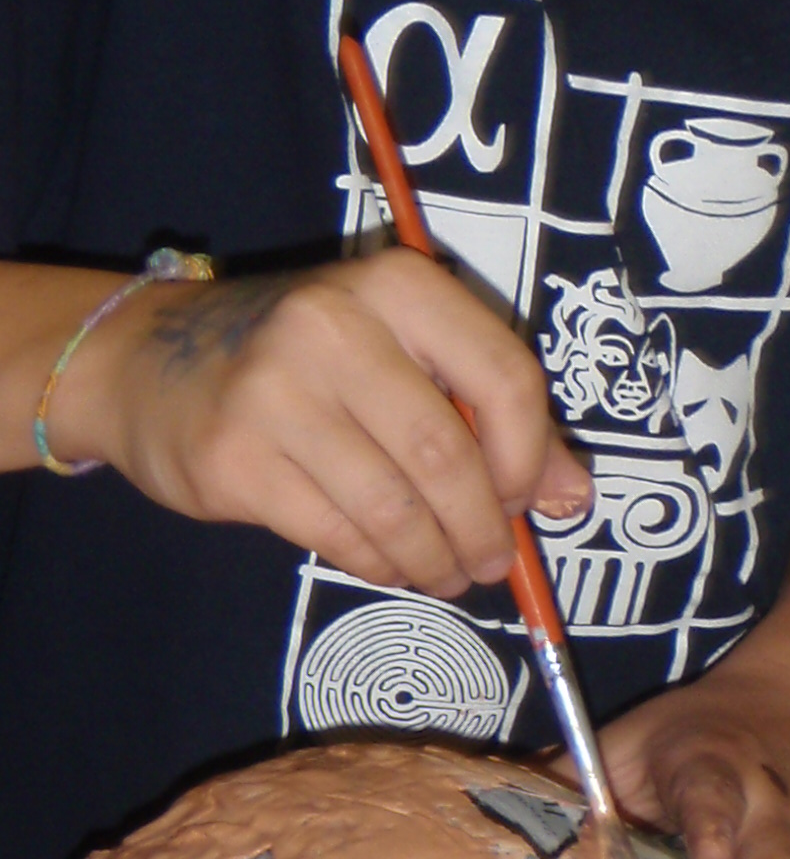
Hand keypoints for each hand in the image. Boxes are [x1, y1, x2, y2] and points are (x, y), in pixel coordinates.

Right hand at [53, 251, 591, 588]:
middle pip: (447, 453)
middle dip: (483, 525)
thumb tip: (574, 497)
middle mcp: (336, 326)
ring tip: (448, 573)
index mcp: (397, 285)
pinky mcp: (233, 459)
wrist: (147, 358)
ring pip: (394, 505)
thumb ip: (490, 412)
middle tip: (492, 560)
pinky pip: (337, 532)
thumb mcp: (400, 349)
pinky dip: (379, 563)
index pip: (505, 376)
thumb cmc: (304, 356)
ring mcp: (275, 392)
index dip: (530, 455)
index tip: (527, 499)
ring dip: (435, 557)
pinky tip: (392, 566)